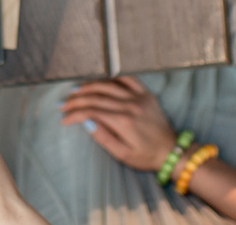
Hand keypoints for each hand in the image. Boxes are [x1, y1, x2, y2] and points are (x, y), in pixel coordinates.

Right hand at [59, 77, 177, 171]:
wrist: (172, 151)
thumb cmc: (146, 156)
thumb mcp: (123, 155)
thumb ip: (104, 138)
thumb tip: (86, 122)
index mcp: (123, 121)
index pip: (91, 111)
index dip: (74, 114)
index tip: (63, 119)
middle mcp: (130, 105)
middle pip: (96, 96)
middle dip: (76, 99)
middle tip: (63, 103)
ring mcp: (139, 97)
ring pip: (108, 84)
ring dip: (89, 86)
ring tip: (75, 90)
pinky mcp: (146, 94)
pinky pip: (127, 79)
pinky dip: (111, 78)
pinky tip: (100, 81)